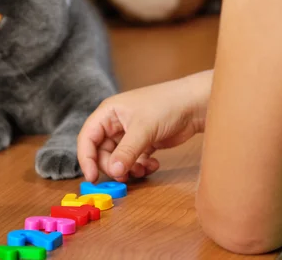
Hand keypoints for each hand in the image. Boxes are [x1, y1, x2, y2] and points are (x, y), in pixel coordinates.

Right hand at [77, 70, 211, 182]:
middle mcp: (116, 122)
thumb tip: (113, 172)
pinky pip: (134, 160)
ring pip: (119, 158)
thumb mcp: (143, 129)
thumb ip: (126, 152)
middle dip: (113, 166)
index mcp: (109, 112)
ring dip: (129, 168)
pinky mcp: (145, 141)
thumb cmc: (167, 105)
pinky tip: (153, 164)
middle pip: (102, 152)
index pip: (87, 138)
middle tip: (124, 176)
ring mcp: (131, 133)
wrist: (195, 105)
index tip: (92, 178)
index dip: (86, 159)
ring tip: (143, 169)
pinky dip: (141, 166)